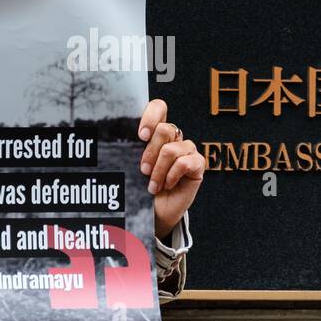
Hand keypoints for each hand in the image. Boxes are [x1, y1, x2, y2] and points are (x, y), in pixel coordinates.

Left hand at [138, 99, 204, 240]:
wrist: (154, 212)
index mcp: (157, 133)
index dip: (151, 116)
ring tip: (153, 185)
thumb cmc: (142, 188)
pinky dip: (172, 176)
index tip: (141, 136)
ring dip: (159, 170)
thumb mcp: (133, 165)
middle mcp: (174, 138)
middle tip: (143, 170)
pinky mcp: (197, 165)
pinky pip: (184, 162)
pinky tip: (168, 185)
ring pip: (171, 149)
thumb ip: (133, 148)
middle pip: (165, 129)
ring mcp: (187, 150)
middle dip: (150, 152)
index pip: (160, 108)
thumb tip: (122, 136)